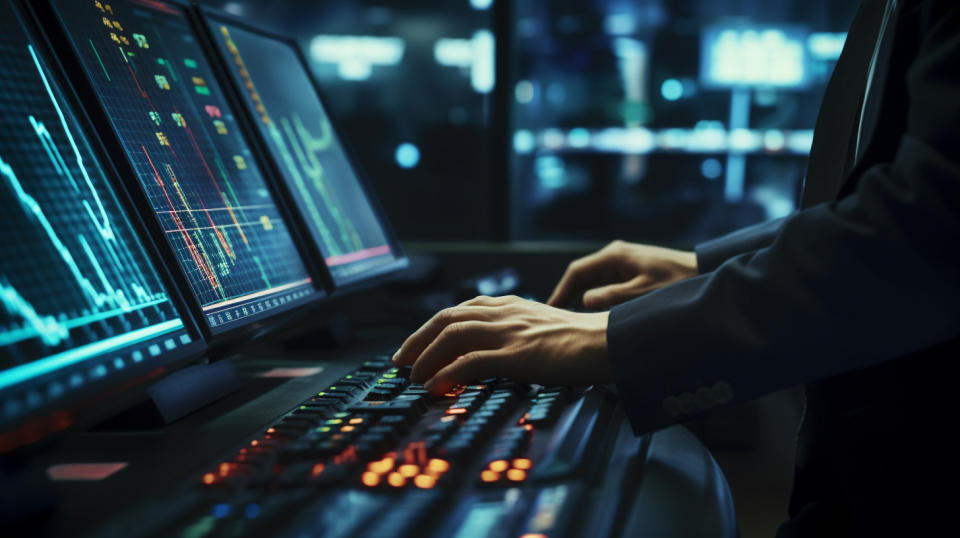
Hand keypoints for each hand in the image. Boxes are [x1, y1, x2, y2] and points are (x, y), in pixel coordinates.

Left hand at [393, 295, 609, 395]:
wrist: (610, 342)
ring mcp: (509, 332)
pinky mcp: (516, 354)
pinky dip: (447, 373)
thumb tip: (501, 353)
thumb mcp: (546, 328)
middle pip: (447, 318)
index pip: (461, 309)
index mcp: (513, 305)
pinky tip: (434, 387)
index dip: (433, 326)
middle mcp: (506, 313)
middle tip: (402, 362)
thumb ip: (521, 333)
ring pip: (452, 336)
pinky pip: (470, 362)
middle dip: (418, 339)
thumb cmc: (586, 341)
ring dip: (426, 356)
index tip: (418, 343)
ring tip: (412, 377)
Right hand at [548, 240, 697, 309]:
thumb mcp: (642, 293)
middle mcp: (615, 256)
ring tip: (573, 321)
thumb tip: (585, 302)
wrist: (704, 272)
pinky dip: (598, 299)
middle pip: (582, 277)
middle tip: (558, 319)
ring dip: (583, 299)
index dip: (560, 292)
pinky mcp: (632, 272)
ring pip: (594, 282)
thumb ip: (612, 297)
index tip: (551, 310)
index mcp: (614, 256)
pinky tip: (596, 316)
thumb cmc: (676, 282)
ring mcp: (623, 263)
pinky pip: (606, 285)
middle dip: (569, 297)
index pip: (576, 273)